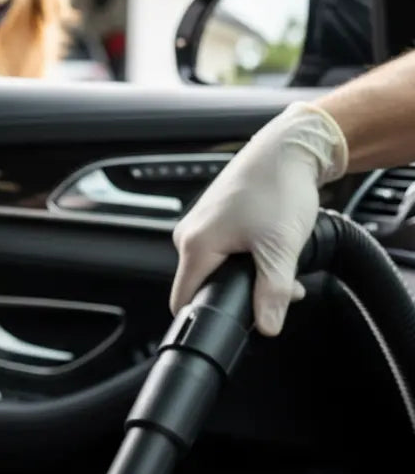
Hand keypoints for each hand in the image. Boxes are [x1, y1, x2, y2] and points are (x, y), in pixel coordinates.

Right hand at [170, 102, 347, 335]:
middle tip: (278, 290)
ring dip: (248, 275)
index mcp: (194, 245)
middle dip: (240, 295)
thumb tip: (268, 327)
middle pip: (203, 285)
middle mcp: (189, 234)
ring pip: (217, 267)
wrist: (290, 146)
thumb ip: (272, 293)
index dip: (207, 317)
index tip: (234, 321)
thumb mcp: (280, 248)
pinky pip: (223, 248)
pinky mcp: (215, 216)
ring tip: (279, 261)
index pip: (183, 301)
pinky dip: (247, 255)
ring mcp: (201, 224)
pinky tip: (271, 246)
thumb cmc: (279, 186)